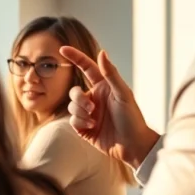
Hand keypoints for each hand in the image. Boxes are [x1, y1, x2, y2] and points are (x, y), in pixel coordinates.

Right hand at [59, 46, 159, 167]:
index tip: (62, 48)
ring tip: (94, 120)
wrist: (132, 145)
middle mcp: (94, 98)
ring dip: (81, 112)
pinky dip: (81, 123)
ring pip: (71, 106)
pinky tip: (92, 127)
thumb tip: (102, 52)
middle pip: (74, 91)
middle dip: (79, 99)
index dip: (75, 57)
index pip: (86, 68)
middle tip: (92, 108)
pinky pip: (72, 120)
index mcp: (104, 87)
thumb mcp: (123, 94)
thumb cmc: (133, 118)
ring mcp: (88, 113)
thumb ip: (110, 74)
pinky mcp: (84, 128)